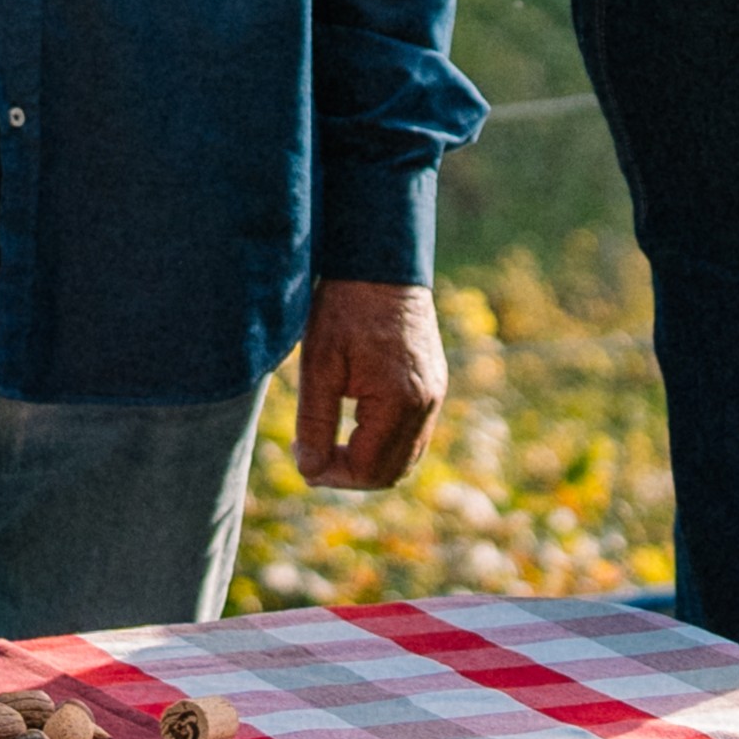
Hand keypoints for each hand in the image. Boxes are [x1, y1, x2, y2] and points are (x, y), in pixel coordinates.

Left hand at [291, 279, 446, 491]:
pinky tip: (352, 425)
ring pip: (406, 457)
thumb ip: (315, 423)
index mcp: (399, 401)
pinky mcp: (434, 384)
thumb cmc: (344, 308)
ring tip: (328, 444)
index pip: (370, 469)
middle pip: (392, 472)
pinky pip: (413, 434)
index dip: (333, 476)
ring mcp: (435, 395)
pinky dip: (384, 443)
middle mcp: (426, 404)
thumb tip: (310, 471)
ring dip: (368, 462)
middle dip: (350, 474)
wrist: (380, 263)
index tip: (302, 460)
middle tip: (311, 457)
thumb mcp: (318, 365)